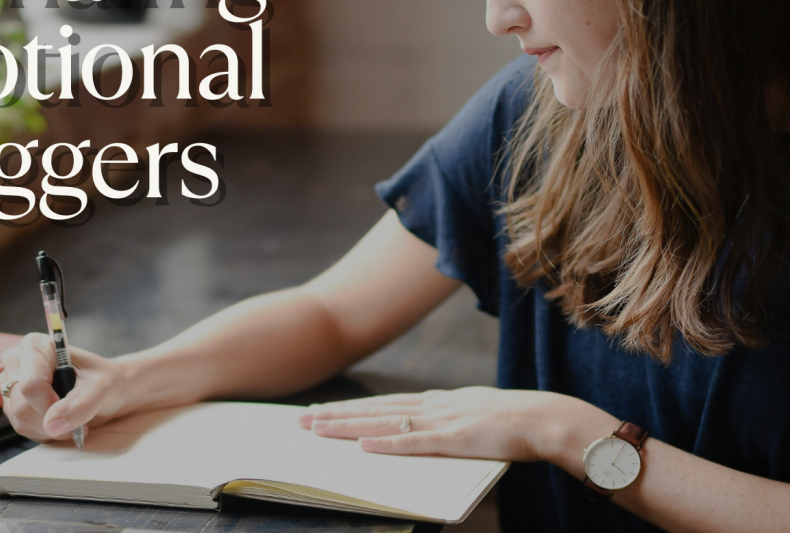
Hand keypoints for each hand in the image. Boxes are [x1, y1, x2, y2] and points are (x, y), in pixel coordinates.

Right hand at [0, 333, 133, 441]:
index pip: (31, 384)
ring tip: (72, 420)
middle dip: (52, 421)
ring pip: (20, 420)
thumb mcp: (103, 388)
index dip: (50, 406)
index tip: (73, 412)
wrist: (107, 390)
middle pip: (22, 405)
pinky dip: (44, 432)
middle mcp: (17, 361)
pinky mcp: (12, 403)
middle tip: (78, 420)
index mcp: (36, 346)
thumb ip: (81, 404)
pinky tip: (60, 423)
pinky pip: (22, 428)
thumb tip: (53, 424)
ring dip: (49, 429)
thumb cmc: (105, 380)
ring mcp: (11, 383)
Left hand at [298, 387, 592, 462]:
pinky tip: (362, 445)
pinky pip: (412, 443)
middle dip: (336, 415)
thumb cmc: (513, 422)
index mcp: (437, 401)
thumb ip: (447, 420)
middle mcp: (432, 405)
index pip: (383, 403)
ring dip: (348, 426)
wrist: (544, 418)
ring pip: (383, 422)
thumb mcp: (473, 414)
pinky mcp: (452, 439)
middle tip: (302, 421)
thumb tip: (426, 428)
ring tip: (318, 429)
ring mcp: (440, 420)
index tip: (322, 411)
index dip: (351, 408)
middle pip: (374, 410)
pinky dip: (385, 443)